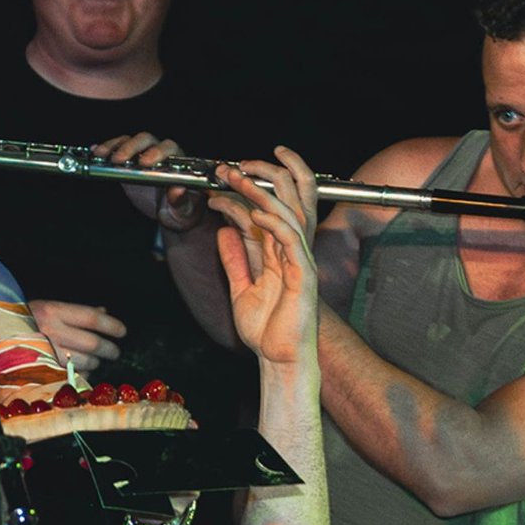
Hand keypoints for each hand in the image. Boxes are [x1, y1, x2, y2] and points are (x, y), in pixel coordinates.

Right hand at [30, 300, 125, 371]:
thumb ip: (75, 312)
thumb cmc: (23, 322)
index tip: (122, 331)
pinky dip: (82, 374)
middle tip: (114, 352)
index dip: (111, 325)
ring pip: (85, 361)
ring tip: (95, 360)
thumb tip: (104, 311)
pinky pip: (73, 375)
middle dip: (109, 349)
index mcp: (52, 311)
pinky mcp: (44, 370)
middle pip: (92, 342)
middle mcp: (50, 331)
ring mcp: (46, 352)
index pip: (91, 318)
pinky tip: (81, 370)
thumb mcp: (46, 309)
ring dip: (95, 362)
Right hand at [95, 131, 207, 230]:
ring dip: (114, 147)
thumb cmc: (182, 211)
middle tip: (118, 160)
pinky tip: (95, 153)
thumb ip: (181, 201)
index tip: (145, 162)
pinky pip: (116, 151)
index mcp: (177, 163)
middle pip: (145, 141)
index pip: (168, 148)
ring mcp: (142, 157)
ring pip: (128, 142)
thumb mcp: (184, 211)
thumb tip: (177, 190)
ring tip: (100, 155)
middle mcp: (159, 155)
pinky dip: (105, 150)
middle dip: (131, 148)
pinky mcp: (128, 164)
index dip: (156, 152)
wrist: (171, 214)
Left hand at [212, 152, 318, 363]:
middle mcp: (292, 252)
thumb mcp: (241, 288)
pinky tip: (255, 215)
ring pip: (287, 214)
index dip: (247, 190)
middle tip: (231, 166)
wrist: (278, 359)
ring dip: (261, 194)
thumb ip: (234, 259)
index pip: (267, 210)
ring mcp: (300, 261)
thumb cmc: (266, 329)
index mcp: (278, 253)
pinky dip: (274, 225)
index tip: (222, 177)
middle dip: (259, 178)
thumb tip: (224, 232)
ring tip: (238, 179)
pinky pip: (292, 242)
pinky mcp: (302, 276)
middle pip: (283, 203)